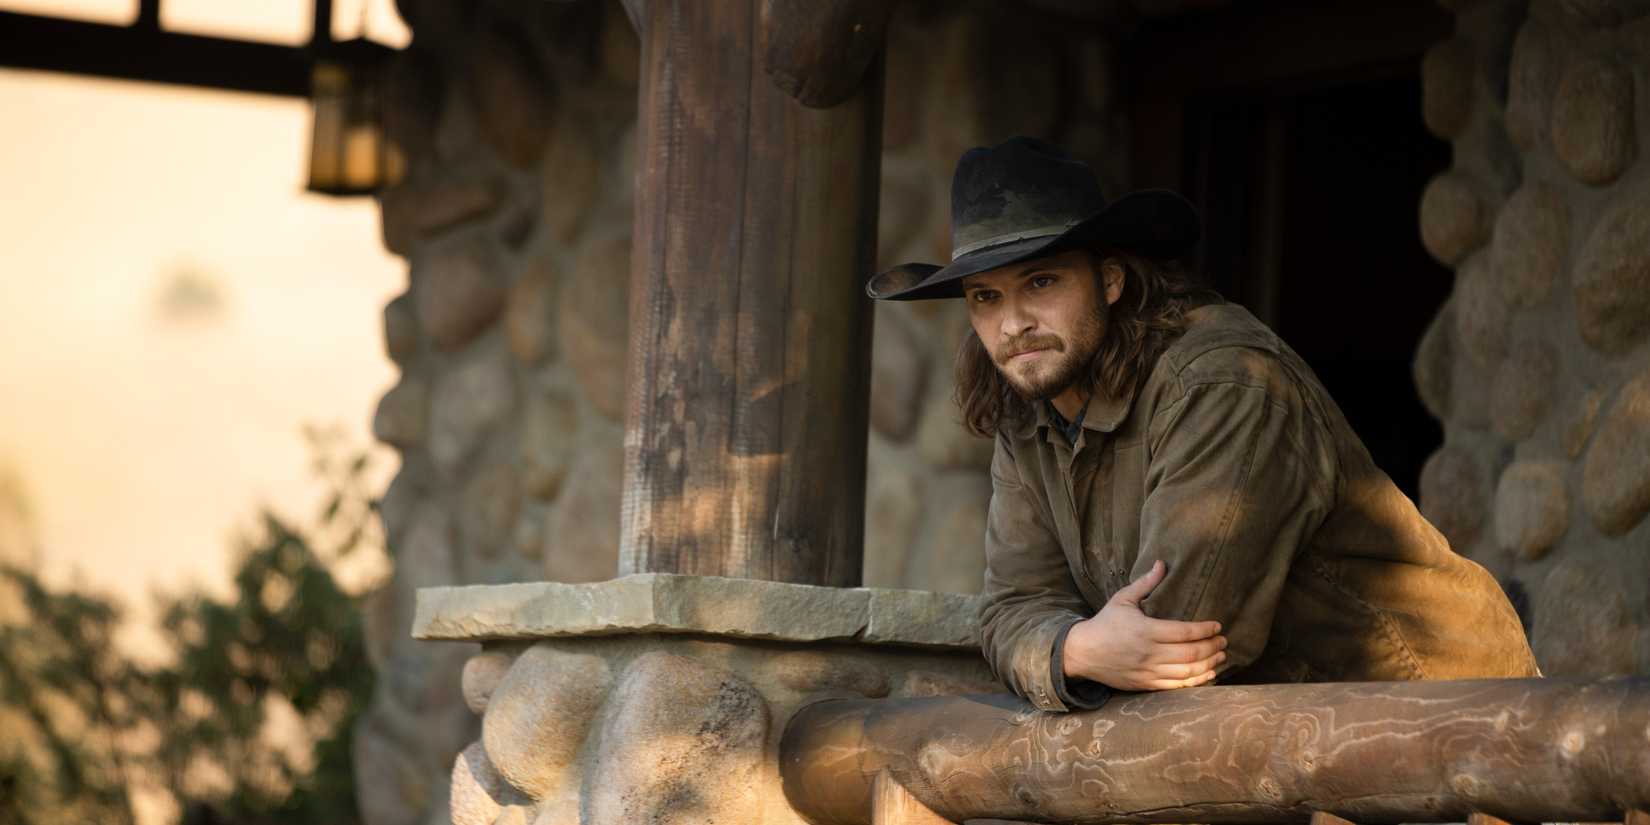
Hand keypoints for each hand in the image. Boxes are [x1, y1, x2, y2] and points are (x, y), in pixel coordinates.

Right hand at [1062, 560, 1227, 690]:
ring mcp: (1149, 671)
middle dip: (1213, 647)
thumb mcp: (1122, 599)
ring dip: (1209, 664)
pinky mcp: (1147, 684)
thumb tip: (1162, 563)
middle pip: (1191, 653)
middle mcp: (1150, 653)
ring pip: (1188, 672)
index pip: (1184, 632)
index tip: (1217, 625)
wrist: (1083, 652)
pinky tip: (1208, 673)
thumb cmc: (1105, 623)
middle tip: (1224, 641)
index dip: (1205, 630)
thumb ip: (1145, 583)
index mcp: (1146, 630)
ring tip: (1221, 657)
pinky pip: (1178, 686)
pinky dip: (1197, 681)